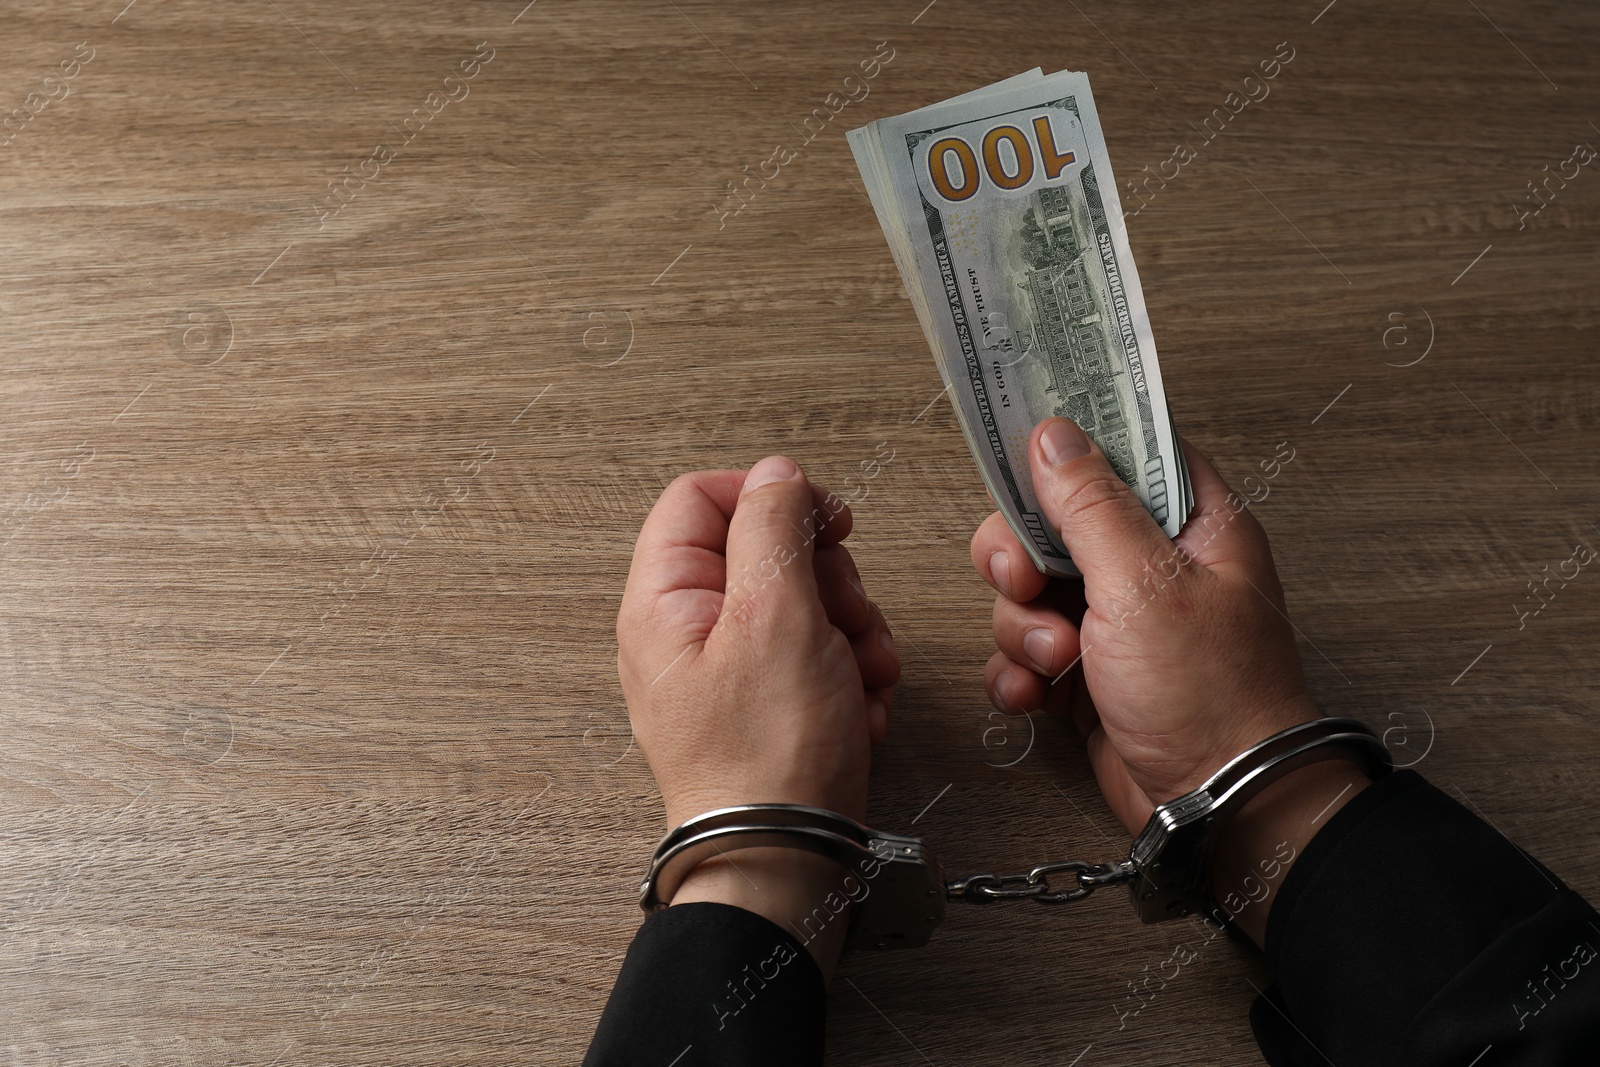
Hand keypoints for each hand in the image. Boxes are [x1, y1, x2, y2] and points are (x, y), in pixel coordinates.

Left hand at [617, 456, 900, 974]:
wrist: (785, 862)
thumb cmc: (768, 759)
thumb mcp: (775, 616)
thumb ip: (772, 528)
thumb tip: (776, 476)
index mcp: (664, 600)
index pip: (701, 498)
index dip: (768, 497)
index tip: (822, 520)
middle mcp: (687, 632)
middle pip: (765, 550)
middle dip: (827, 578)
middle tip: (845, 614)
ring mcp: (728, 671)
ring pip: (803, 604)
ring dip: (851, 631)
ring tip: (860, 674)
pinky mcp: (767, 705)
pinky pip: (816, 657)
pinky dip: (851, 674)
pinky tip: (861, 706)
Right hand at [969, 419, 1366, 942]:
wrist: (1216, 808)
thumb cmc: (1213, 698)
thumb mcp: (1145, 584)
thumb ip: (1091, 505)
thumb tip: (1054, 435)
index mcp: (1191, 526)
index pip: (1125, 451)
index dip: (1072, 447)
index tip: (1022, 452)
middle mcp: (1154, 567)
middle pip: (1056, 522)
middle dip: (1024, 557)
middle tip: (1026, 582)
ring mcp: (1119, 622)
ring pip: (1031, 591)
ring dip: (1024, 626)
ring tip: (1057, 658)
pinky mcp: (1089, 674)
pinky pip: (1026, 651)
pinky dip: (1018, 671)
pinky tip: (1033, 692)